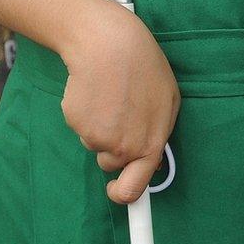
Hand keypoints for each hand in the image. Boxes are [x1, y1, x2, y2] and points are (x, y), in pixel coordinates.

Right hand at [60, 3, 179, 203]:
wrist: (111, 45)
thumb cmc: (145, 70)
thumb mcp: (168, 104)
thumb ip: (159, 136)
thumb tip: (152, 161)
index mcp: (150, 146)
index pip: (133, 190)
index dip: (125, 199)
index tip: (119, 198)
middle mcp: (123, 148)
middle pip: (110, 164)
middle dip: (111, 149)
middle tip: (119, 118)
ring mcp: (96, 137)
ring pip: (94, 143)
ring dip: (100, 127)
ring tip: (111, 97)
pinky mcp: (75, 122)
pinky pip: (80, 126)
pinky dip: (85, 113)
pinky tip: (95, 91)